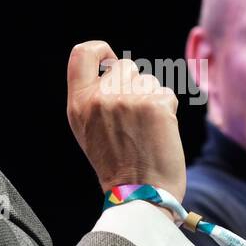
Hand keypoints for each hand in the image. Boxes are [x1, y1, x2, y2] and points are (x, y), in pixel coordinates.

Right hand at [66, 40, 185, 200]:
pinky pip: (165, 93)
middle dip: (133, 85)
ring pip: (148, 80)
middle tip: (134, 118)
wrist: (141, 195)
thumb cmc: (117, 165)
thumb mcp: (89, 130)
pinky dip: (166, 110)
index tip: (110, 60)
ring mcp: (128, 99)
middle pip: (124, 66)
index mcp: (79, 104)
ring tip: (145, 130)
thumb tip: (112, 69)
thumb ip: (93, 99)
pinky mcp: (155, 104)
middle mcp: (100, 98)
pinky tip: (159, 133)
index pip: (82, 54)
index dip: (99, 50)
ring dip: (151, 98)